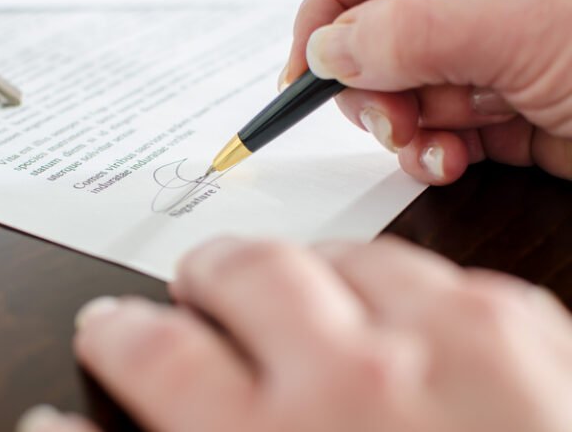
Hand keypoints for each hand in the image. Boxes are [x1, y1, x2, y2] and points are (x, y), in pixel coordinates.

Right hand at [17, 237, 571, 431]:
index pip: (152, 351)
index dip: (116, 334)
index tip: (106, 328)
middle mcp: (360, 378)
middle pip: (243, 271)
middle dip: (205, 275)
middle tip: (196, 288)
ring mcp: (452, 341)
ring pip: (337, 255)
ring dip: (303, 271)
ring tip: (293, 293)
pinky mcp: (526, 330)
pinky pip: (430, 272)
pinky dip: (394, 287)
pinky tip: (390, 318)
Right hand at [280, 0, 571, 183]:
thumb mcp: (521, 31)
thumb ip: (414, 36)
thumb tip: (328, 50)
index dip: (329, 11)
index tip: (304, 69)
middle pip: (380, 35)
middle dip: (377, 88)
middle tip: (391, 118)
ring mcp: (491, 56)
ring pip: (404, 92)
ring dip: (412, 129)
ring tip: (444, 144)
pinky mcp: (502, 110)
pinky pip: (438, 131)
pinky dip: (436, 153)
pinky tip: (456, 161)